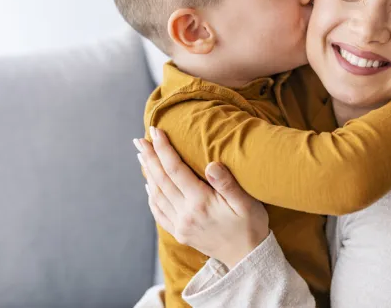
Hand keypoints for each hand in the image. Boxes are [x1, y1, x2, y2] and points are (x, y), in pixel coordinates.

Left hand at [134, 127, 269, 268]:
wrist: (247, 258)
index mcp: (201, 202)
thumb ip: (228, 183)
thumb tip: (212, 164)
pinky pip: (159, 212)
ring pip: (157, 195)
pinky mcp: (181, 233)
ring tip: (141, 156)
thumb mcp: (247, 203)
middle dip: (150, 157)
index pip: (176, 169)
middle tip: (139, 140)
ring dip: (148, 173)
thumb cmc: (250, 226)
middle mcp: (186, 214)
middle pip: (161, 180)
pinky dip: (151, 196)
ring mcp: (181, 225)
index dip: (164, 149)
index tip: (156, 131)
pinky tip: (148, 185)